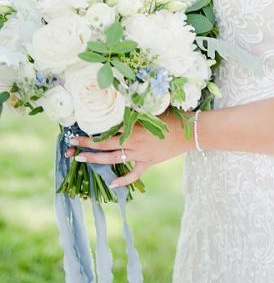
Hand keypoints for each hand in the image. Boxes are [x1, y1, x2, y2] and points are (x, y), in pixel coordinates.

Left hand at [64, 108, 194, 187]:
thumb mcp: (154, 108)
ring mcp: (141, 155)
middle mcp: (134, 141)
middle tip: (71, 147)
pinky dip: (123, 180)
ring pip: (114, 159)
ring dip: (96, 160)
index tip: (76, 132)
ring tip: (81, 159)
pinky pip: (133, 174)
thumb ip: (138, 107)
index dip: (91, 132)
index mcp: (135, 126)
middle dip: (86, 146)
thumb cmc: (176, 115)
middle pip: (105, 145)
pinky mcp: (149, 163)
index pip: (107, 130)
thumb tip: (123, 99)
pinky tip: (111, 184)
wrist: (193, 132)